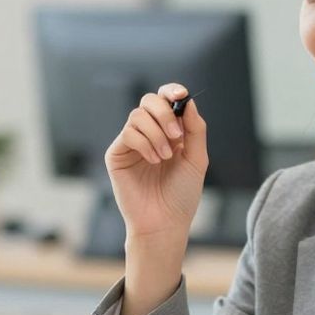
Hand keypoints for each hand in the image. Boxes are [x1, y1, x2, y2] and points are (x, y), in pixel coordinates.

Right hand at [104, 83, 208, 240]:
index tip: (180, 95)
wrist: (165, 222)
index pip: (165, 100)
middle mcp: (149, 133)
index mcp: (169, 131)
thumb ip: (195, 129)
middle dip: (164, 113)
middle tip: (177, 136)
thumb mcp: (197, 159)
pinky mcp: (117, 154)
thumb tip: (188, 101)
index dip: (171, 92)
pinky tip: (153, 160)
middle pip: (149, 101)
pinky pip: (128, 133)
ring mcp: (131, 143)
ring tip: (165, 157)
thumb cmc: (181, 195)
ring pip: (137, 115)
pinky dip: (144, 143)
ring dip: (156, 132)